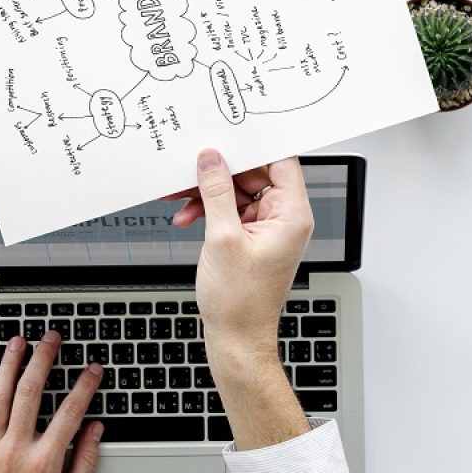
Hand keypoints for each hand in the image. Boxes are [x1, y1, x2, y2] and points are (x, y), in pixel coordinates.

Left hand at [0, 333, 104, 472]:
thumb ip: (83, 462)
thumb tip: (95, 430)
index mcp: (43, 462)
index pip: (70, 412)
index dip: (85, 387)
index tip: (92, 370)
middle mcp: (15, 451)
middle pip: (30, 393)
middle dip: (43, 360)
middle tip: (51, 339)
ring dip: (10, 364)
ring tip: (18, 342)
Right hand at [168, 151, 311, 357]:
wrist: (236, 338)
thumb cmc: (240, 301)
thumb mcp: (222, 238)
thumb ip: (216, 192)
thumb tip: (212, 158)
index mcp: (292, 214)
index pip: (280, 160)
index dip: (255, 144)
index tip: (228, 133)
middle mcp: (285, 218)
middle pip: (254, 173)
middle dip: (219, 172)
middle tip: (190, 168)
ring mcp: (268, 228)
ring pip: (237, 191)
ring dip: (207, 194)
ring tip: (179, 198)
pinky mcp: (251, 237)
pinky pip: (230, 210)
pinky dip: (208, 211)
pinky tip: (186, 218)